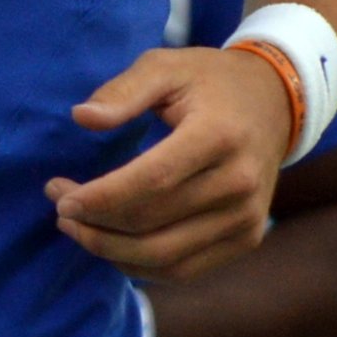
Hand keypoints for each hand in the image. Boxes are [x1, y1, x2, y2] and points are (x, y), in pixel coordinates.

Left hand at [47, 47, 290, 279]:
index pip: (152, 181)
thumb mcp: (166, 67)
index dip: (101, 197)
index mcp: (219, 136)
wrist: (276, 102)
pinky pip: (184, 269)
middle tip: (60, 208)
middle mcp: (240, 183)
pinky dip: (140, 265)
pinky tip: (111, 244)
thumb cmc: (210, 82)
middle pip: (152, 223)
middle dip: (95, 223)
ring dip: (110, 250)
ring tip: (77, 229)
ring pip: (164, 256)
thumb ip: (123, 91)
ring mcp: (247, 217)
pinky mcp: (246, 239)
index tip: (60, 195)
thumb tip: (82, 118)